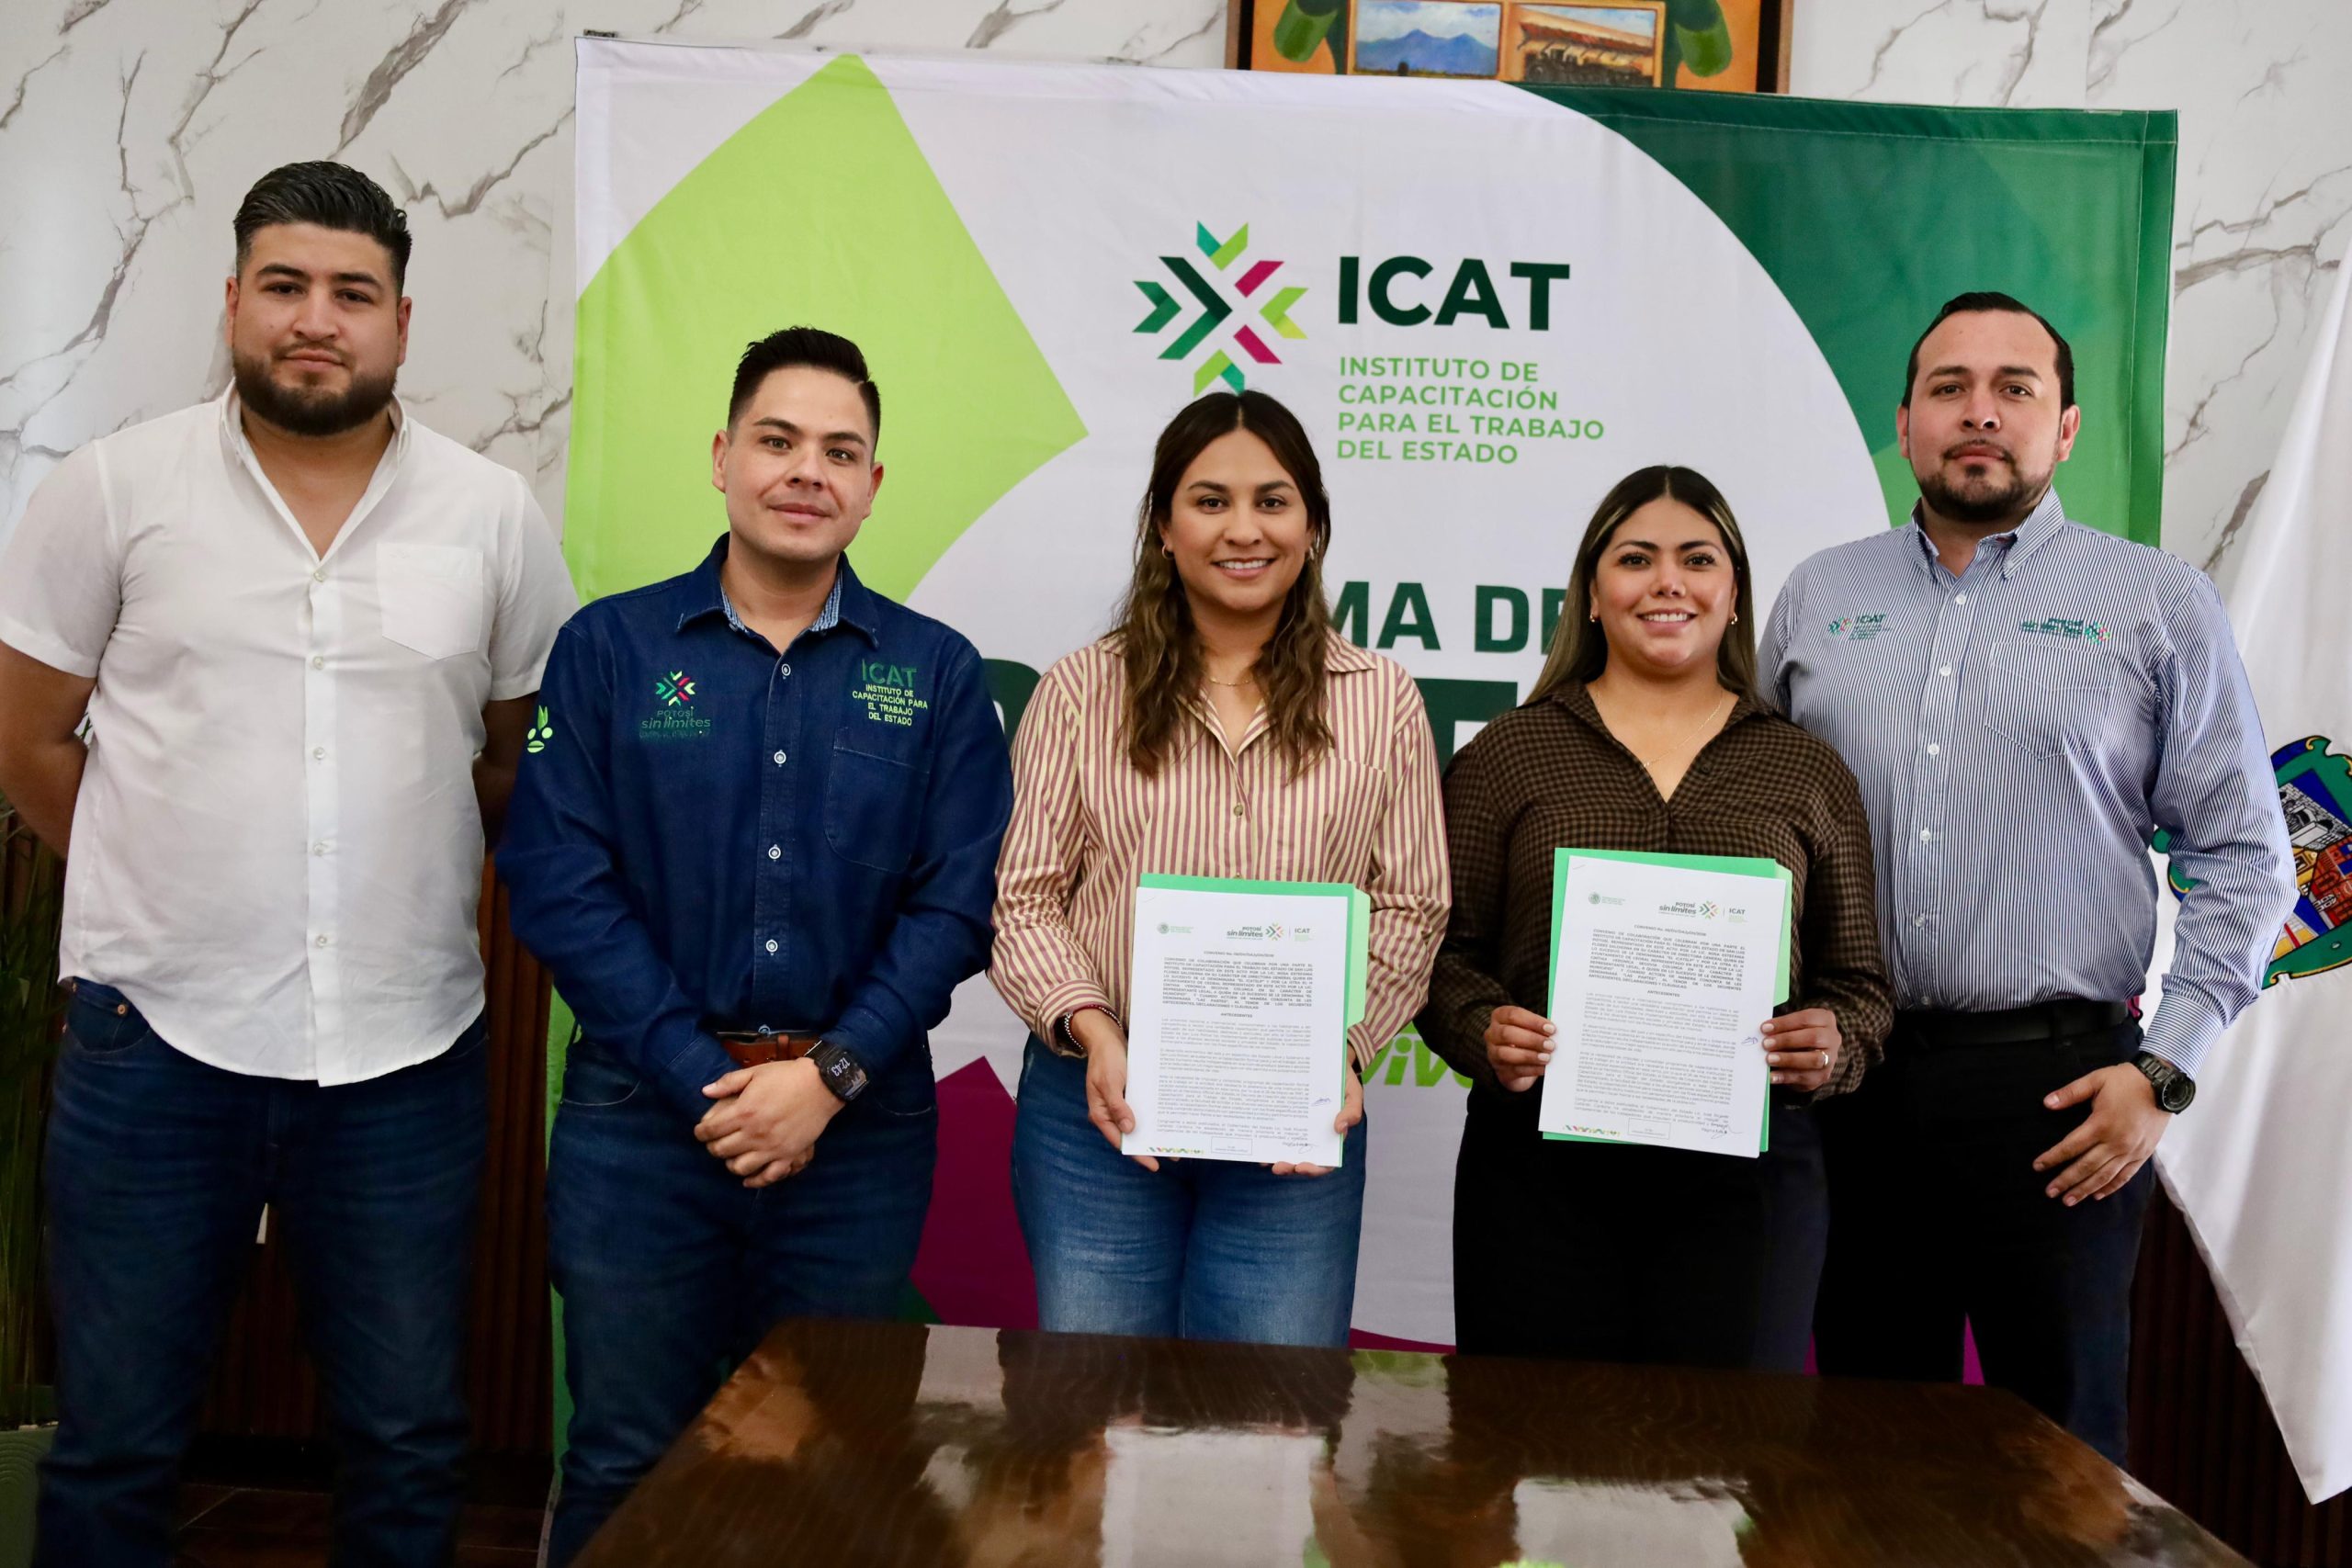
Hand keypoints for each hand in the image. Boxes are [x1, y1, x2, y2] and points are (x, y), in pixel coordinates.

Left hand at [696, 1059, 843, 1187]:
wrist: (822, 1085)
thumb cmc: (787, 1076)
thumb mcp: (755, 1073)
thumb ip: (728, 1083)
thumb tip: (705, 1092)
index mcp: (744, 1111)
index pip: (711, 1130)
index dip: (700, 1132)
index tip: (700, 1131)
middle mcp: (755, 1133)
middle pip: (721, 1150)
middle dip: (712, 1147)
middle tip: (714, 1142)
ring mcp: (772, 1147)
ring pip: (740, 1167)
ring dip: (730, 1163)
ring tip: (731, 1156)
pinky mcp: (788, 1155)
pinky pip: (768, 1176)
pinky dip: (755, 1180)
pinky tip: (748, 1178)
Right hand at [1073, 1015, 1160, 1172]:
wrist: (1106, 1038)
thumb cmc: (1105, 1060)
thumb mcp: (1109, 1082)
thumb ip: (1117, 1106)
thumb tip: (1128, 1129)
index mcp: (1101, 1114)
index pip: (1120, 1141)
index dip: (1137, 1154)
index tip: (1154, 1165)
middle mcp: (1111, 1113)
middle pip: (1131, 1136)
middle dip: (1150, 1146)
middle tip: (1173, 1156)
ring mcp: (1121, 1105)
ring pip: (1139, 1124)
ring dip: (1154, 1131)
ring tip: (1175, 1141)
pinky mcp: (1130, 1096)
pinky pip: (1143, 1110)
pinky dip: (1154, 1116)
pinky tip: (1168, 1119)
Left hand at [1271, 1064, 1363, 1177]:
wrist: (1325, 1058)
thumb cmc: (1342, 1078)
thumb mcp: (1353, 1091)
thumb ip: (1352, 1111)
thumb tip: (1339, 1129)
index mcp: (1331, 1135)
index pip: (1325, 1161)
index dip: (1314, 1168)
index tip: (1301, 1167)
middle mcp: (1312, 1135)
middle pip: (1302, 1160)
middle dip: (1290, 1167)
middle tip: (1278, 1167)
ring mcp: (1297, 1126)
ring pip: (1286, 1149)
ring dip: (1276, 1159)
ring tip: (1266, 1161)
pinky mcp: (1284, 1115)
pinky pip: (1275, 1131)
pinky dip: (1267, 1140)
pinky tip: (1258, 1142)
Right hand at [1483, 1005, 1553, 1092]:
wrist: (1514, 1063)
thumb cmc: (1524, 1039)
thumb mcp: (1529, 1028)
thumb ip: (1538, 1028)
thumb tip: (1554, 1032)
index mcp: (1500, 1016)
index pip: (1513, 1015)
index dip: (1533, 1021)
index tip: (1551, 1028)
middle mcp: (1492, 1033)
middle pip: (1508, 1033)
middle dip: (1532, 1039)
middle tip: (1550, 1044)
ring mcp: (1494, 1053)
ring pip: (1506, 1053)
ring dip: (1530, 1055)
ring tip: (1547, 1057)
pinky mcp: (1501, 1071)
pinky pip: (1515, 1070)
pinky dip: (1532, 1069)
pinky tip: (1544, 1068)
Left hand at [1760, 1008, 1841, 1089]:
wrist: (1814, 1056)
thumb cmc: (1799, 1035)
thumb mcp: (1795, 1026)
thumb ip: (1783, 1027)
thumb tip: (1763, 1032)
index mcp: (1825, 1019)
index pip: (1806, 1018)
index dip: (1785, 1023)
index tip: (1764, 1028)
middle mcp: (1832, 1038)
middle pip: (1813, 1037)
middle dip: (1787, 1040)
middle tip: (1766, 1044)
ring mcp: (1830, 1058)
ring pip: (1814, 1059)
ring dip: (1789, 1059)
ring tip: (1769, 1059)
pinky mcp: (1823, 1076)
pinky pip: (1806, 1077)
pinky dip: (1786, 1076)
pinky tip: (1772, 1075)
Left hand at [2035, 1063, 2169, 1204]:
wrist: (2163, 1085)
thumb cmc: (2126, 1081)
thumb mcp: (2095, 1080)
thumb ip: (2070, 1093)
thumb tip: (2046, 1103)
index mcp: (2101, 1124)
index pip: (2071, 1146)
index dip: (2053, 1158)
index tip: (2037, 1167)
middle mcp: (2116, 1142)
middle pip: (2086, 1166)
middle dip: (2066, 1181)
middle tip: (2050, 1192)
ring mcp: (2131, 1151)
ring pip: (2104, 1176)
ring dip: (2085, 1189)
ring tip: (2069, 1201)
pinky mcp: (2143, 1154)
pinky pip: (2125, 1176)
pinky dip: (2110, 1187)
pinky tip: (2097, 1195)